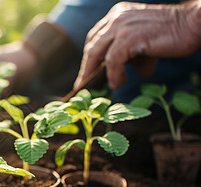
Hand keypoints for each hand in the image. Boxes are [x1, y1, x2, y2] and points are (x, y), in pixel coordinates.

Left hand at [75, 1, 200, 89]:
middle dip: (86, 68)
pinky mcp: (129, 38)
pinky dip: (113, 75)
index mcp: (117, 15)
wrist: (192, 25)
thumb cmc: (171, 34)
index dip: (89, 57)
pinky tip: (118, 83)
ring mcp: (121, 26)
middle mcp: (116, 17)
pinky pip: (112, 61)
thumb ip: (129, 55)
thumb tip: (121, 75)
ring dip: (96, 74)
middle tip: (83, 84)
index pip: (95, 37)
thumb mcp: (144, 42)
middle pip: (91, 46)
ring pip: (97, 54)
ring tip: (101, 86)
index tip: (85, 73)